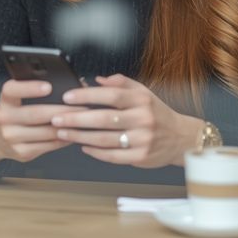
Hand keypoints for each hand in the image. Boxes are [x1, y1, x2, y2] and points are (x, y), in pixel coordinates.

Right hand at [0, 80, 79, 167]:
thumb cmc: (14, 112)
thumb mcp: (17, 98)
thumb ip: (37, 90)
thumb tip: (76, 84)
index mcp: (5, 100)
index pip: (12, 90)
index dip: (30, 88)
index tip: (48, 86)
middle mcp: (4, 118)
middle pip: (35, 114)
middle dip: (62, 110)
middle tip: (82, 107)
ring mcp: (11, 138)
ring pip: (45, 132)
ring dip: (66, 126)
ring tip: (82, 120)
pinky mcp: (21, 152)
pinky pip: (47, 146)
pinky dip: (62, 140)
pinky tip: (72, 133)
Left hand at [50, 74, 203, 167]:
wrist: (181, 138)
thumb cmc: (157, 113)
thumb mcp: (143, 92)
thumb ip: (121, 83)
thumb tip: (95, 80)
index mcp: (141, 99)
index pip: (110, 95)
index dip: (87, 95)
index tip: (67, 97)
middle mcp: (143, 118)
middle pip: (104, 119)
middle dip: (76, 119)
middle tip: (56, 118)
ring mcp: (142, 139)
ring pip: (104, 139)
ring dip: (80, 136)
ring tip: (62, 132)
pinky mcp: (140, 157)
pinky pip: (112, 156)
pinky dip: (94, 152)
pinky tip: (82, 146)